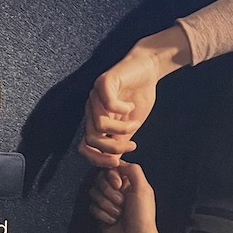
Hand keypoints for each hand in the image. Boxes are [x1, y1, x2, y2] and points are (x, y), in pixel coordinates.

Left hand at [79, 45, 161, 167]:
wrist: (147, 69)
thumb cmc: (138, 96)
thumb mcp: (130, 126)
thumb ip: (120, 142)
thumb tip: (113, 163)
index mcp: (94, 120)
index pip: (85, 147)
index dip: (99, 159)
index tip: (119, 161)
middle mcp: (91, 109)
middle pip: (91, 139)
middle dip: (113, 148)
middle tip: (131, 145)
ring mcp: (95, 95)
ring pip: (99, 125)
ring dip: (122, 129)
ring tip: (135, 123)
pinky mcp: (104, 82)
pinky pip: (108, 104)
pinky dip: (123, 110)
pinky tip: (131, 106)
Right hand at [90, 164, 179, 232]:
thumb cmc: (143, 217)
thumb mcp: (143, 189)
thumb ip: (133, 170)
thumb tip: (118, 161)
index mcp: (130, 183)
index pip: (111, 168)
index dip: (112, 176)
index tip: (119, 186)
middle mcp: (118, 191)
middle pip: (100, 180)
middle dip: (109, 193)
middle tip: (122, 203)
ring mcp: (108, 203)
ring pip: (94, 193)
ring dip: (106, 205)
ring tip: (118, 215)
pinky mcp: (101, 214)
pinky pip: (92, 207)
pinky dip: (102, 215)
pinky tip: (112, 222)